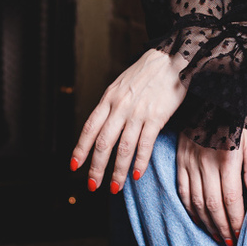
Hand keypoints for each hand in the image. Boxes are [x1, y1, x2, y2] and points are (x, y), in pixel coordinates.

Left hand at [72, 47, 186, 192]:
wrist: (172, 58)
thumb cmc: (147, 73)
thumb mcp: (121, 85)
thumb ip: (112, 105)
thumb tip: (103, 127)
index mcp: (108, 98)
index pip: (89, 128)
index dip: (80, 149)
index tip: (74, 166)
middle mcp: (120, 107)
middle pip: (103, 143)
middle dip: (96, 168)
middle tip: (93, 186)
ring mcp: (138, 112)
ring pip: (123, 148)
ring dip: (118, 171)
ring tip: (115, 188)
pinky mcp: (156, 116)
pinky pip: (145, 144)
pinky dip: (140, 162)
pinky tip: (137, 175)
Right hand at [175, 122, 246, 245]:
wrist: (208, 97)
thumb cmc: (235, 119)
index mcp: (227, 158)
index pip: (230, 198)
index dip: (235, 220)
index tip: (241, 235)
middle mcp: (206, 162)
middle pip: (213, 205)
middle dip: (222, 228)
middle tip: (229, 243)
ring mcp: (190, 162)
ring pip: (197, 202)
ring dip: (207, 223)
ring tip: (217, 236)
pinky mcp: (180, 161)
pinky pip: (183, 191)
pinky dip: (190, 209)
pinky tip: (199, 220)